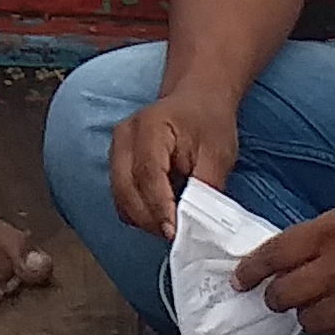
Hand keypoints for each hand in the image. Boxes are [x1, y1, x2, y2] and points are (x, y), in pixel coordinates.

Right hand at [107, 81, 239, 239]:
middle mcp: (124, 137)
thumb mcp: (219, 154)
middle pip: (126, 191)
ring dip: (145, 219)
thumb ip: (207, 188)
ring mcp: (116, 150)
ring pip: (121, 199)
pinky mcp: (117, 164)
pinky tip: (163, 214)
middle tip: (178, 235)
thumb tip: (198, 226)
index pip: (148, 175)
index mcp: (150, 127)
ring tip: (174, 225)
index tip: (176, 233)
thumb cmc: (209, 122)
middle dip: (150, 220)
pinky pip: (122, 199)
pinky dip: (140, 213)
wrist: (197, 100)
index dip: (160, 208)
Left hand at [237, 200, 334, 334]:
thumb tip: (281, 261)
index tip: (240, 281)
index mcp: (328, 234)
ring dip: (312, 315)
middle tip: (282, 297)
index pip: (274, 256)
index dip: (250, 271)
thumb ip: (314, 236)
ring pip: (310, 324)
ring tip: (328, 303)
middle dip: (277, 298)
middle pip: (284, 297)